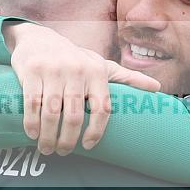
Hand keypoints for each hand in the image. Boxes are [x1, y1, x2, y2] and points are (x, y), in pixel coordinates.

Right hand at [4, 23, 160, 154]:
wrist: (39, 37)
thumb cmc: (75, 58)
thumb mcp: (101, 65)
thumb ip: (127, 78)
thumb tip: (157, 88)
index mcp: (97, 72)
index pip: (102, 108)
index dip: (96, 131)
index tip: (88, 146)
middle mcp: (77, 70)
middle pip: (75, 115)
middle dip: (68, 140)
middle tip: (63, 151)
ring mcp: (53, 70)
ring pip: (52, 112)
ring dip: (49, 136)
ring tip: (47, 149)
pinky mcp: (32, 71)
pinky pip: (32, 103)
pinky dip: (32, 123)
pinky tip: (33, 135)